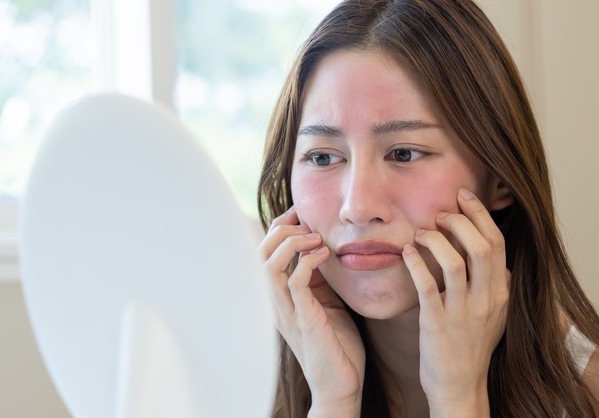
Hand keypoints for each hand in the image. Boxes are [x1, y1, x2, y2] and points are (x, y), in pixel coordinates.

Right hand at [257, 207, 364, 415]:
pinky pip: (294, 283)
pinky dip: (306, 262)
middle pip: (257, 254)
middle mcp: (275, 303)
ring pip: (267, 266)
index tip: (300, 213)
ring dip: (290, 244)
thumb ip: (319, 280)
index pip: (264, 253)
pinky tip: (323, 255)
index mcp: (278, 298)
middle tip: (306, 222)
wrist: (341, 385)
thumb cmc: (336, 346)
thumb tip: (322, 249)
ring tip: (314, 236)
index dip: (278, 228)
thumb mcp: (327, 303)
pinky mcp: (303, 319)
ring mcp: (286, 312)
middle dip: (280, 229)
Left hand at [402, 188, 510, 416]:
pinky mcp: (437, 324)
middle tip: (442, 213)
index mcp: (501, 293)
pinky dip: (416, 263)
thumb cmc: (473, 347)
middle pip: (481, 246)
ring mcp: (462, 313)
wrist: (460, 386)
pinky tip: (407, 252)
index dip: (480, 215)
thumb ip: (497, 284)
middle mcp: (486, 300)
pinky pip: (427, 285)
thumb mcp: (496, 314)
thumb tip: (493, 254)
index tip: (463, 197)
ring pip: (455, 262)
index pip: (497, 243)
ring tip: (423, 233)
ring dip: (437, 240)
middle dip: (461, 220)